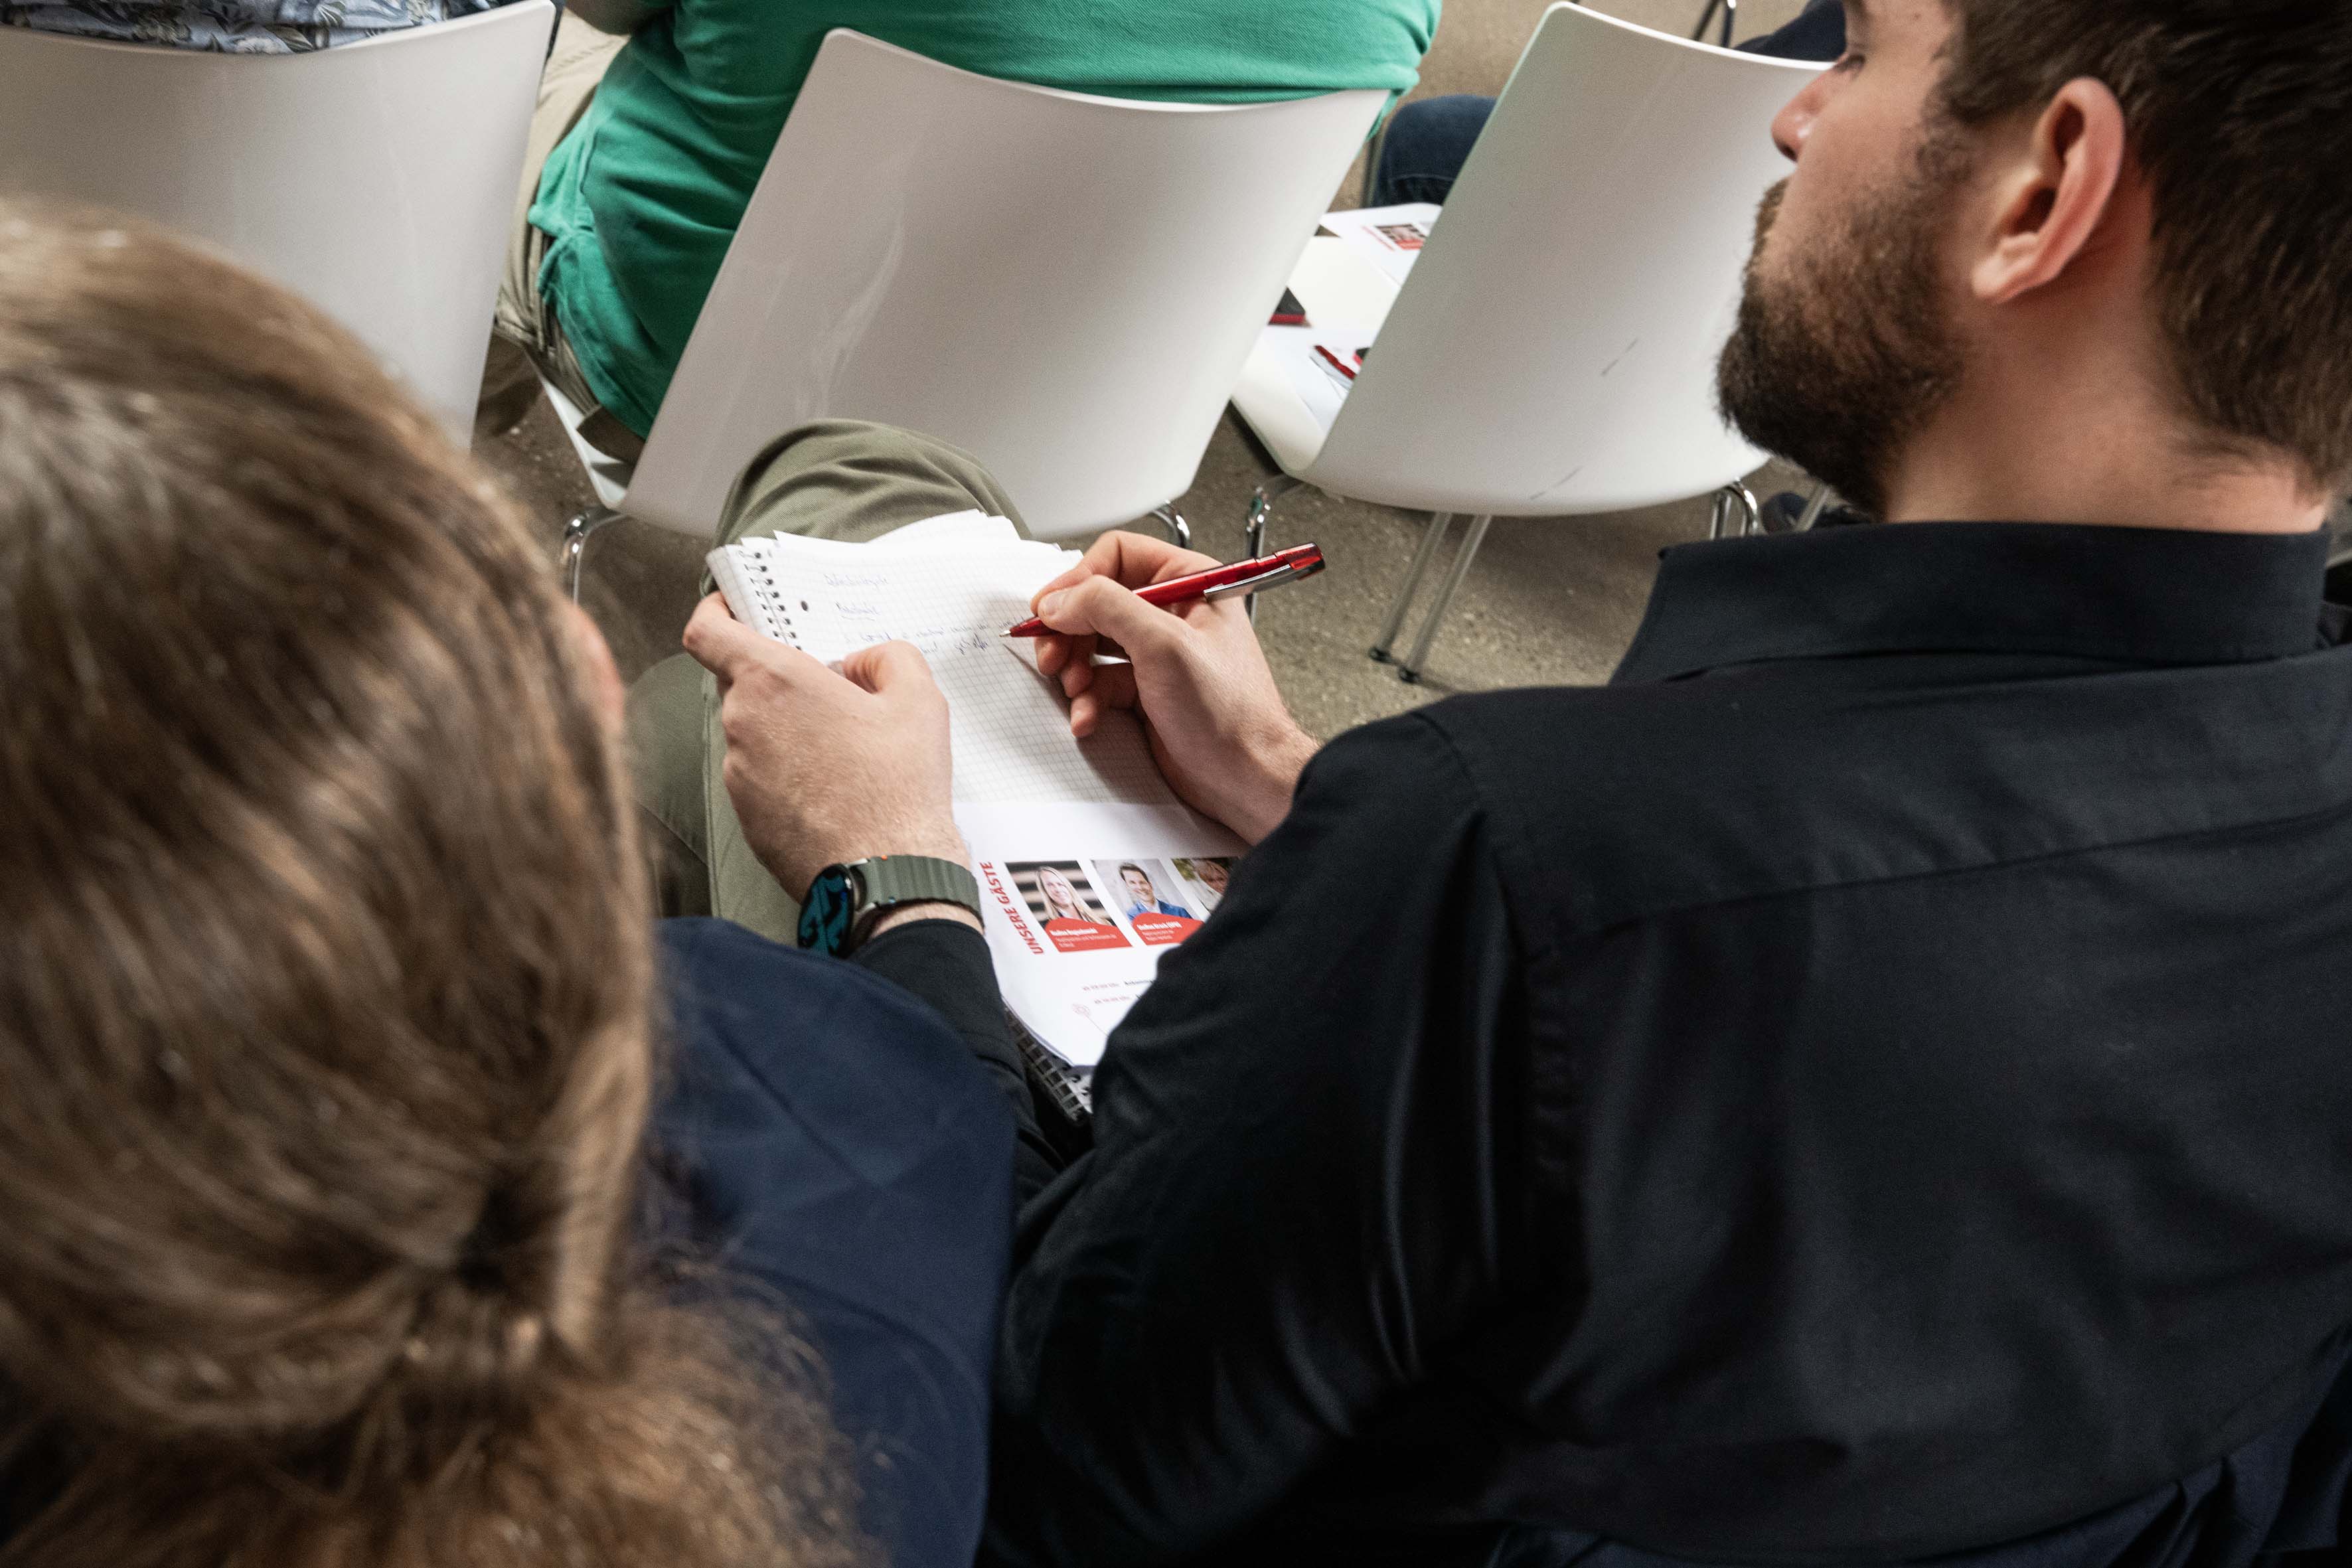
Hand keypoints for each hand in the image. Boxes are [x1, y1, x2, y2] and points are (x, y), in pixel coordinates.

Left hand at [682, 594, 970, 901]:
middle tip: (833, 694)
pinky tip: (838, 791)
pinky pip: (763, 779)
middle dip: (783, 682)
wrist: (887, 876)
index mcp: (774, 682)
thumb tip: (863, 664)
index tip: (733, 608)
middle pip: (744, 684)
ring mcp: (739, 777)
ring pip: (756, 735)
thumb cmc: (898, 790)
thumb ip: (888, 657)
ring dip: (790, 733)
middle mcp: (742, 726)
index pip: (708, 630)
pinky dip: (791, 776)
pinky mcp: (747, 819)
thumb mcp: (920, 699)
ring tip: (847, 754)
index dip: (715, 612)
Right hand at [1029, 532, 1317, 843]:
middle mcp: (1173, 613)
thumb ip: (1107, 608)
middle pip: (1097, 602)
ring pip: (1092, 644)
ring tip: (1074, 687)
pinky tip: (1088, 717)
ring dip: (1073, 667)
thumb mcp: (1165, 645)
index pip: (1118, 556)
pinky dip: (1087, 701)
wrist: (1246, 776)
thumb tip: (1060, 598)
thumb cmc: (1231, 711)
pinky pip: (1100, 684)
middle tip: (1051, 654)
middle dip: (1068, 630)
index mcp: (1189, 583)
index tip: (1051, 607)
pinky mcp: (1147, 691)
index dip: (1079, 579)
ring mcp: (1158, 654)